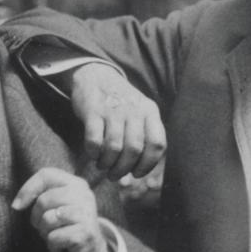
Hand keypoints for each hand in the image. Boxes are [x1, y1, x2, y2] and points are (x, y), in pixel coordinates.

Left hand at [12, 167, 112, 251]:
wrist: (92, 249)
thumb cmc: (68, 224)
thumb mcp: (60, 204)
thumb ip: (44, 195)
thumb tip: (17, 204)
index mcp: (76, 183)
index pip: (47, 174)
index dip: (27, 189)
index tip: (17, 206)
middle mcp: (84, 195)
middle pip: (44, 200)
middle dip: (36, 217)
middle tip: (43, 227)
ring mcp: (86, 213)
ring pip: (48, 219)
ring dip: (44, 233)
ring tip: (53, 236)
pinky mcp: (86, 232)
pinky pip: (54, 237)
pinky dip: (52, 245)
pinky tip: (59, 247)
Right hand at [68, 63, 165, 180]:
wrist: (96, 75)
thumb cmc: (120, 103)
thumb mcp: (140, 112)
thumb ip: (143, 137)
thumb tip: (135, 176)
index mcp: (150, 111)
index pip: (157, 144)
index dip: (148, 164)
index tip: (137, 173)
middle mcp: (134, 110)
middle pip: (134, 150)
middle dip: (123, 168)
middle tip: (115, 175)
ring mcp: (113, 109)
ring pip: (114, 148)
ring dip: (107, 163)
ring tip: (103, 166)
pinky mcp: (93, 110)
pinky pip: (94, 140)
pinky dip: (93, 153)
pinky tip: (93, 154)